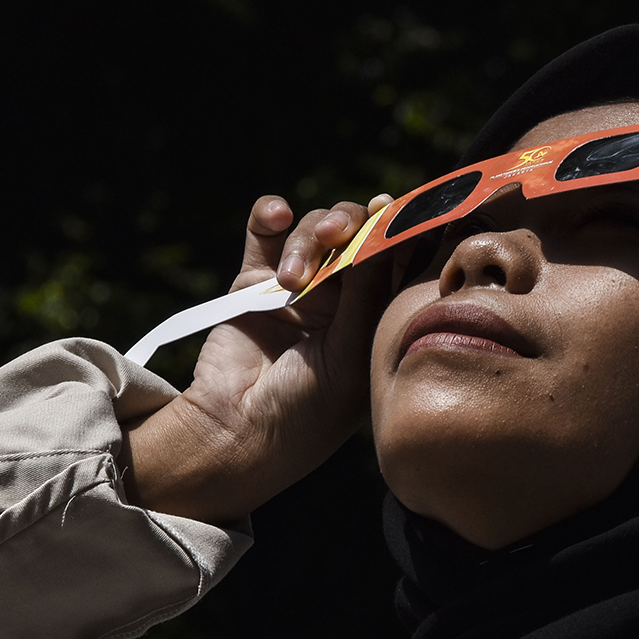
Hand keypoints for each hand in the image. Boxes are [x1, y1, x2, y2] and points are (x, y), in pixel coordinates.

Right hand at [123, 193, 394, 522]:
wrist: (238, 431)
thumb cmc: (308, 409)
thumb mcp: (351, 353)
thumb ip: (367, 290)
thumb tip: (385, 227)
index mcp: (376, 317)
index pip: (398, 259)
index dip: (401, 227)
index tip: (398, 207)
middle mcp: (343, 298)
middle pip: (356, 233)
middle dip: (348, 226)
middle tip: (336, 236)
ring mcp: (299, 286)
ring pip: (312, 229)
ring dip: (305, 239)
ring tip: (290, 279)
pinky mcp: (255, 280)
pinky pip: (265, 229)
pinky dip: (269, 213)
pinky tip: (274, 216)